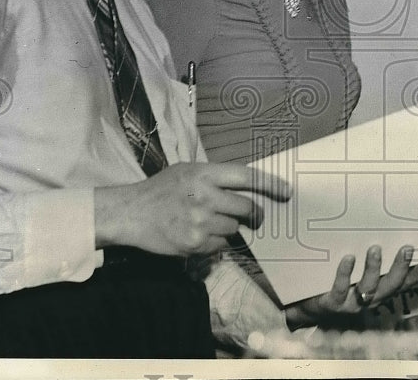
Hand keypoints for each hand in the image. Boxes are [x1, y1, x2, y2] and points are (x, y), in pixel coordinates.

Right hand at [94, 162, 289, 256]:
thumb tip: (250, 186)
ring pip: (234, 229)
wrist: (130, 213)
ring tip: (209, 221)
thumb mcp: (187, 171)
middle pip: (247, 208)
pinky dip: (216, 242)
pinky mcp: (194, 243)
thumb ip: (216, 177)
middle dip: (254, 214)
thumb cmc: (161, 189)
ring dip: (229, 227)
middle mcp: (204, 196)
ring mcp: (200, 222)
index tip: (287, 192)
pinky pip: (220, 246)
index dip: (270, 184)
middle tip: (255, 216)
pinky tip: (199, 233)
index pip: (247, 177)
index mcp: (204, 173)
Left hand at [284, 245, 417, 328]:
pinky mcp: (331, 304)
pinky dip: (345, 274)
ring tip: (375, 248)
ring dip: (374, 269)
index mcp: (376, 290)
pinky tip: (348, 258)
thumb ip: (366, 255)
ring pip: (368, 289)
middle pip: (391, 286)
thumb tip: (377, 226)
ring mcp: (350, 304)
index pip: (403, 282)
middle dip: (400, 268)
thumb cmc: (330, 284)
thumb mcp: (351, 270)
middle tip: (407, 248)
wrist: (300, 306)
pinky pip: (340, 289)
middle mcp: (368, 299)